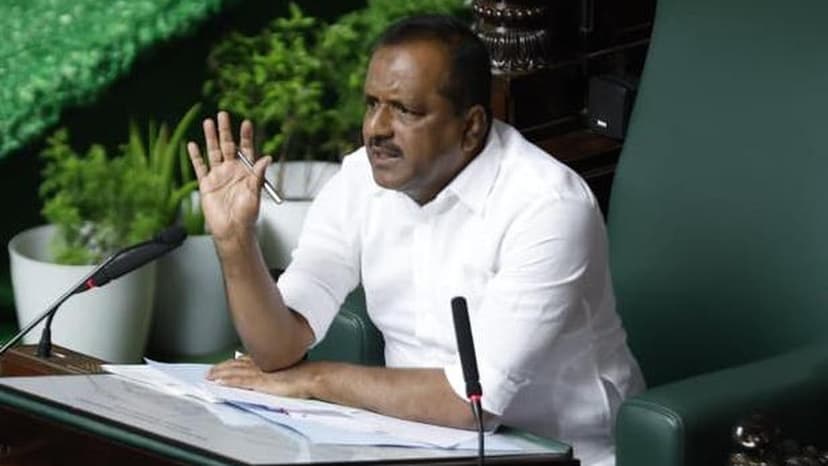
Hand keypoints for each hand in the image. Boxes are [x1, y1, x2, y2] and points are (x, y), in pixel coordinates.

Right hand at [187, 111, 271, 243]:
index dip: (246, 136)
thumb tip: (267, 158)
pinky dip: (195, 156)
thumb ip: (258, 175)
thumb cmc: (247, 215)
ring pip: (213, 152)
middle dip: (225, 130)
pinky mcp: (206, 185)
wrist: (232, 230)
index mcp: (246, 172)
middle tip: (223, 114)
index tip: (246, 123)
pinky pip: (199, 167)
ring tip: (208, 122)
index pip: (246, 149)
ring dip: (210, 137)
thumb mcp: (255, 194)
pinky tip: (192, 144)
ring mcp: (218, 176)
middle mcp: (232, 171)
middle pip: (228, 146)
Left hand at [206, 355, 316, 398]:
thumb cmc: (305, 375)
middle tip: (210, 371)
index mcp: (268, 359)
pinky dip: (227, 381)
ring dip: (220, 373)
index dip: (231, 362)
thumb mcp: (287, 368)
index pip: (244, 360)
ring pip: (234, 371)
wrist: (311, 377)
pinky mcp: (259, 382)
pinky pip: (238, 381)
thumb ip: (276, 369)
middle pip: (236, 364)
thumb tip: (272, 374)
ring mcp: (259, 372)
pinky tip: (219, 382)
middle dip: (221, 367)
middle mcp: (260, 363)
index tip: (222, 364)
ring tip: (209, 376)